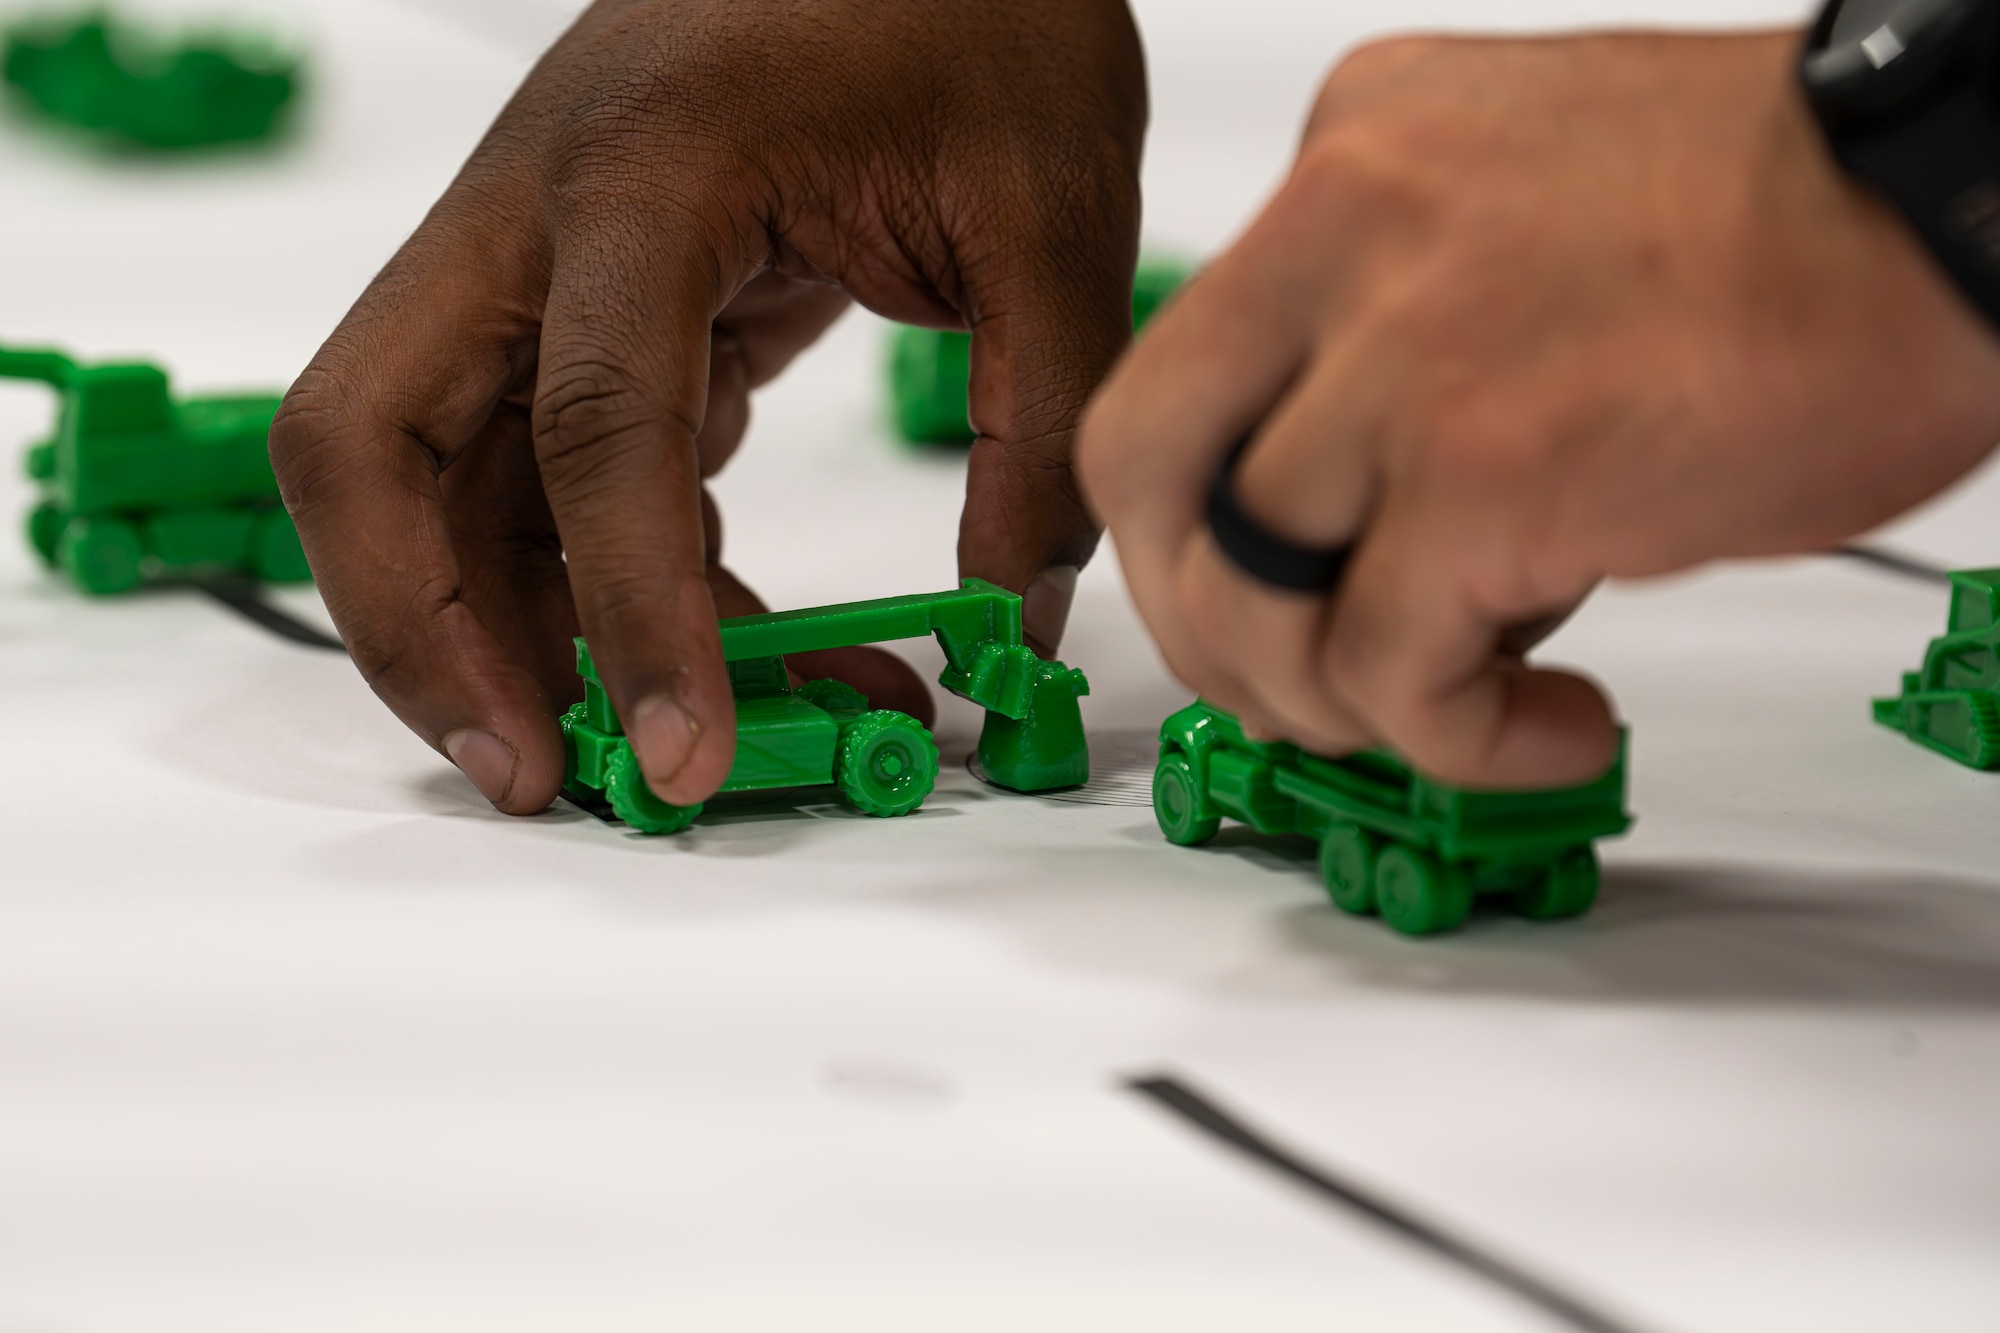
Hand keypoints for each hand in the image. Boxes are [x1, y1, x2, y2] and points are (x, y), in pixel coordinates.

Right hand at [271, 0, 1143, 813]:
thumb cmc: (975, 0)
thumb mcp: (1048, 210)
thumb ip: (1037, 428)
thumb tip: (1007, 626)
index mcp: (647, 170)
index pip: (595, 430)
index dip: (631, 616)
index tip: (685, 757)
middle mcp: (540, 214)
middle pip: (365, 444)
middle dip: (422, 634)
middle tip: (535, 773)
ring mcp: (542, 255)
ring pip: (439, 474)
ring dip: (521, 629)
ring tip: (680, 740)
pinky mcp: (590, 296)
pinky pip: (545, 465)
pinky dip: (610, 574)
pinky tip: (730, 637)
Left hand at [1080, 30, 1999, 788]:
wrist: (1960, 202)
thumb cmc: (1790, 227)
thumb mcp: (1519, 224)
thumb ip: (1392, 336)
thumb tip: (1344, 523)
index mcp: (1348, 160)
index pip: (1181, 371)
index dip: (1195, 518)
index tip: (1249, 593)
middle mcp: (1343, 232)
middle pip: (1145, 472)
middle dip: (1199, 616)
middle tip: (1293, 684)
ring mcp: (1404, 352)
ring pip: (1247, 590)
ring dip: (1328, 701)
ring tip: (1449, 712)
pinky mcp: (1489, 473)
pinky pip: (1387, 672)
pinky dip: (1455, 745)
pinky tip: (1550, 733)